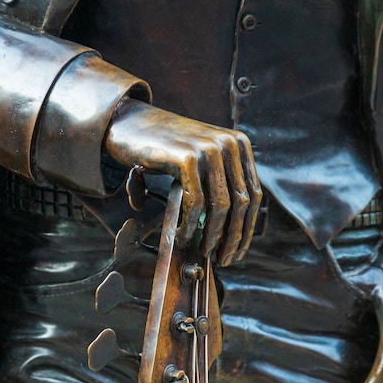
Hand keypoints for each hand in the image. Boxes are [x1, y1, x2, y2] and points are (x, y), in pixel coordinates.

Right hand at [104, 100, 261, 265]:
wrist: (129, 123)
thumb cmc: (164, 148)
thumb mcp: (200, 159)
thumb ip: (219, 184)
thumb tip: (232, 231)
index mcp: (239, 144)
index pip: (253, 194)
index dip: (248, 227)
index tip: (238, 250)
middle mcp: (229, 144)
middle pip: (241, 203)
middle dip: (234, 237)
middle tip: (224, 259)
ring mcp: (209, 149)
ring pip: (221, 206)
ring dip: (213, 235)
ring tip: (203, 251)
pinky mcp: (187, 158)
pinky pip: (196, 203)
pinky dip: (190, 225)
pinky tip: (182, 237)